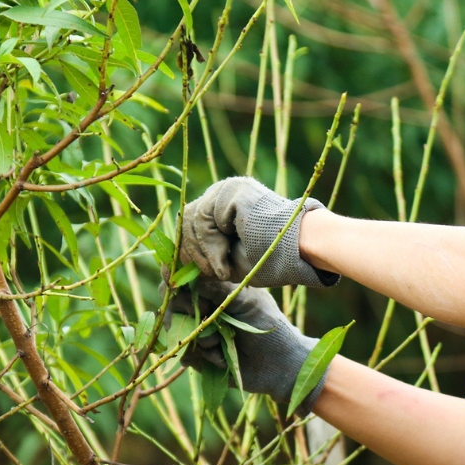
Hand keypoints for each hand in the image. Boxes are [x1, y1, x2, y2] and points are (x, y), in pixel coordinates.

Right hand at [163, 277, 327, 416]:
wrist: (280, 364)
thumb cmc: (268, 325)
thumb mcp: (247, 301)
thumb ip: (219, 289)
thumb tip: (192, 279)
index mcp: (212, 291)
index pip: (181, 283)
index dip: (182, 291)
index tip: (202, 303)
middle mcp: (200, 310)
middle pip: (171, 307)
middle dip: (190, 316)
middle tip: (212, 323)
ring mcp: (197, 333)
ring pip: (177, 332)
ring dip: (200, 339)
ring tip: (221, 343)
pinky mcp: (197, 356)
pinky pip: (184, 354)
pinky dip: (202, 356)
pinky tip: (221, 358)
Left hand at [180, 176, 339, 287]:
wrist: (300, 252)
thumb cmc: (270, 260)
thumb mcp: (225, 260)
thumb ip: (201, 255)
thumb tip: (165, 267)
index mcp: (220, 207)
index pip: (186, 224)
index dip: (183, 251)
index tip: (183, 276)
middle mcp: (221, 193)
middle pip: (184, 222)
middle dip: (190, 255)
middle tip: (207, 275)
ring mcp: (226, 188)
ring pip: (191, 223)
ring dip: (203, 255)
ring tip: (222, 270)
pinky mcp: (231, 191)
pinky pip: (203, 221)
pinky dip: (211, 247)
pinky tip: (225, 261)